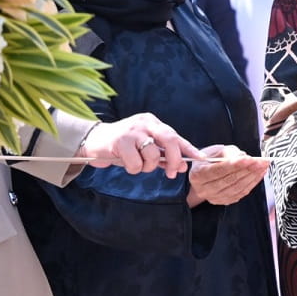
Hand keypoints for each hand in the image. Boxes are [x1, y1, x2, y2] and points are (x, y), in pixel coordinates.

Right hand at [79, 113, 198, 176]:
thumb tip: (182, 166)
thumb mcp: (145, 149)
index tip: (202, 159)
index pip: (176, 136)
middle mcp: (145, 123)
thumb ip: (162, 156)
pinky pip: (136, 162)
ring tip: (138, 165)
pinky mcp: (120, 141)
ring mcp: (133, 130)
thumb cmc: (123, 146)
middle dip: (174, 159)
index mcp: (153, 123)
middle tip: (171, 173)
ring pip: (152, 154)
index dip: (190, 148)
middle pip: (170, 140)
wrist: (94, 141)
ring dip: (148, 167)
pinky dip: (134, 169)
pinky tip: (127, 164)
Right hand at [186, 145, 270, 206]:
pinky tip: (259, 174)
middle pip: (229, 180)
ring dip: (253, 176)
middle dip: (248, 169)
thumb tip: (242, 157)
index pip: (218, 170)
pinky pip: (241, 193)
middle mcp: (203, 188)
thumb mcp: (215, 151)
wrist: (205, 173)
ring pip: (237, 188)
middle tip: (262, 161)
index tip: (249, 159)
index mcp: (197, 174)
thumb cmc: (210, 160)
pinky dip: (252, 183)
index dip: (235, 165)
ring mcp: (213, 197)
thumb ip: (227, 153)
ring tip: (263, 166)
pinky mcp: (224, 201)